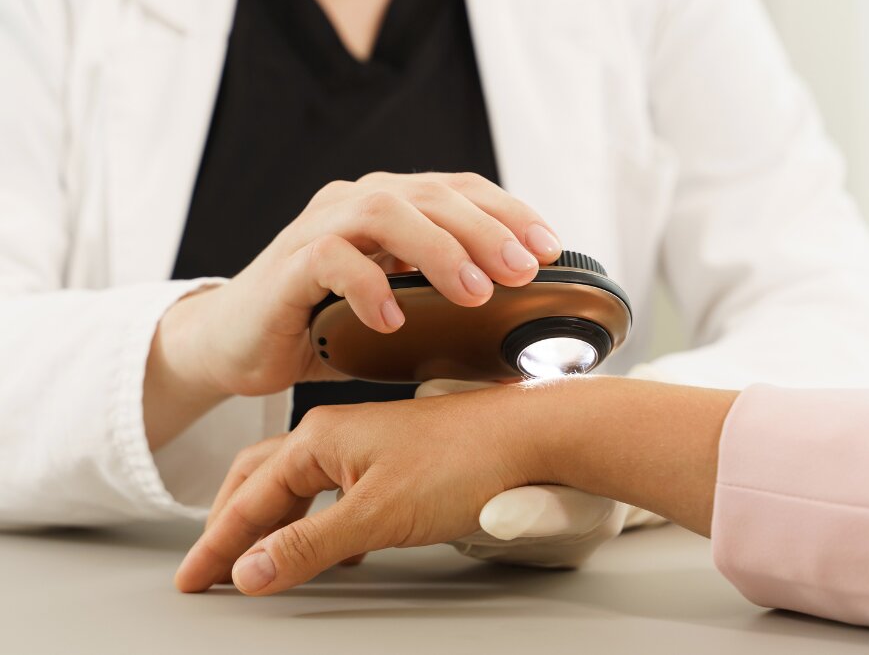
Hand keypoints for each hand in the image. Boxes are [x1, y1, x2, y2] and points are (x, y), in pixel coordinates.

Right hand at [144, 172, 560, 446]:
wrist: (237, 343)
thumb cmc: (324, 327)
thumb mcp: (396, 319)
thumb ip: (442, 320)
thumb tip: (515, 360)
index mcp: (391, 208)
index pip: (459, 191)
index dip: (509, 213)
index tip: (550, 248)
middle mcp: (357, 203)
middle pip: (431, 194)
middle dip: (484, 230)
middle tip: (521, 271)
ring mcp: (320, 228)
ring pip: (385, 214)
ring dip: (436, 251)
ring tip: (472, 294)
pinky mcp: (288, 265)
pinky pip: (330, 260)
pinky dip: (368, 286)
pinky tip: (391, 320)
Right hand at [175, 377, 734, 594]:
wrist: (533, 436)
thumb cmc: (463, 463)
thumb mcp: (377, 515)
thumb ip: (309, 545)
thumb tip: (248, 571)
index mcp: (320, 438)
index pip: (250, 497)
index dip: (218, 543)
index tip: (192, 578)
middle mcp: (337, 433)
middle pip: (262, 479)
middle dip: (230, 524)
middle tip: (207, 568)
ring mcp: (367, 444)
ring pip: (298, 483)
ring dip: (269, 521)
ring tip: (251, 558)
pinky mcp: (393, 459)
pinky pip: (333, 489)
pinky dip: (311, 518)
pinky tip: (325, 545)